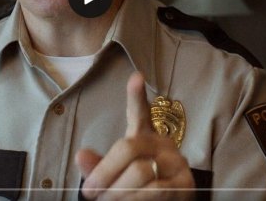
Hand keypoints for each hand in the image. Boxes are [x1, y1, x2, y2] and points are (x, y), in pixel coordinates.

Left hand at [76, 72, 194, 199]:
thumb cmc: (136, 190)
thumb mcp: (114, 177)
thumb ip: (99, 167)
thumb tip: (80, 155)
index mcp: (144, 137)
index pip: (140, 113)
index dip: (136, 96)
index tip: (135, 77)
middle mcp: (163, 145)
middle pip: (128, 148)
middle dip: (104, 173)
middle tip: (89, 192)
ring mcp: (176, 163)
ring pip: (140, 172)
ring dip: (117, 193)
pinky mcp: (184, 184)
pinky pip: (155, 191)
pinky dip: (135, 200)